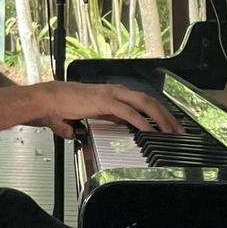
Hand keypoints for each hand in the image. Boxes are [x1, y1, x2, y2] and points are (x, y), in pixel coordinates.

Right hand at [42, 81, 183, 135]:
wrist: (46, 100)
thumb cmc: (58, 108)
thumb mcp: (78, 120)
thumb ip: (83, 127)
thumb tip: (78, 136)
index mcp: (112, 95)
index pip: (142, 102)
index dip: (158, 114)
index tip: (169, 128)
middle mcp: (115, 91)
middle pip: (150, 101)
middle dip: (167, 116)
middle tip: (180, 132)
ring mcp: (111, 95)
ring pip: (145, 103)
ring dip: (161, 118)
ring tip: (171, 132)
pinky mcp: (105, 102)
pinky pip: (129, 112)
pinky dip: (142, 122)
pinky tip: (150, 132)